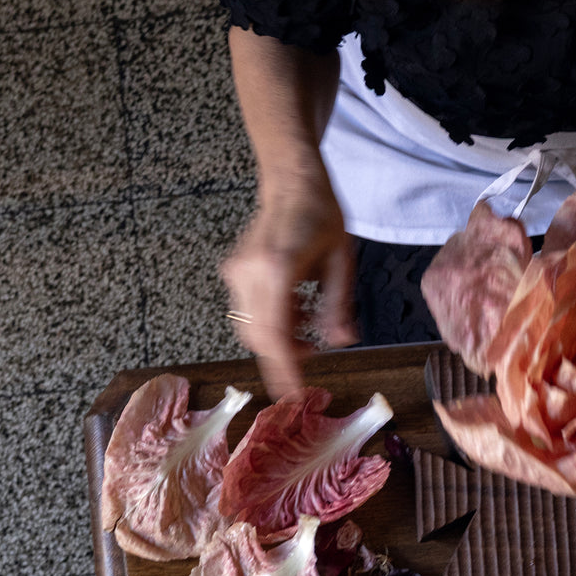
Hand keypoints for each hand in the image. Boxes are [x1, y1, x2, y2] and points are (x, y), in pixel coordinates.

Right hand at [221, 181, 357, 398]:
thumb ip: (339, 306)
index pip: (276, 335)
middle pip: (259, 338)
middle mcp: (249, 273)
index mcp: (278, 269)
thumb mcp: (341, 261)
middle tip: (312, 353)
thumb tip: (341, 342)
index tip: (294, 395)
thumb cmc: (320, 213)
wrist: (290, 179)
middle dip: (284, 356)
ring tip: (307, 321)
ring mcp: (237, 273)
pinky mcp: (233, 272)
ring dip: (279, 338)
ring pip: (251, 329)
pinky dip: (271, 321)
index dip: (285, 370)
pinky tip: (294, 306)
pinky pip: (248, 313)